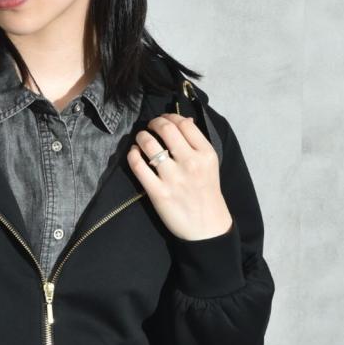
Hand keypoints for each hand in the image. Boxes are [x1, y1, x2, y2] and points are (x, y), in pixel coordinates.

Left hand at [127, 112, 232, 240]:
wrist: (206, 228)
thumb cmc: (206, 195)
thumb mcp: (210, 165)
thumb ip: (198, 144)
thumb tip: (184, 121)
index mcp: (205, 154)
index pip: (184, 123)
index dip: (170, 116)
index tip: (163, 120)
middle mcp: (190, 162)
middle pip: (166, 129)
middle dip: (154, 123)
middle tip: (150, 127)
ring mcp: (173, 178)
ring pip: (149, 144)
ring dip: (141, 137)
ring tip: (140, 139)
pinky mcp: (158, 192)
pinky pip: (138, 166)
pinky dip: (133, 155)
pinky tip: (134, 154)